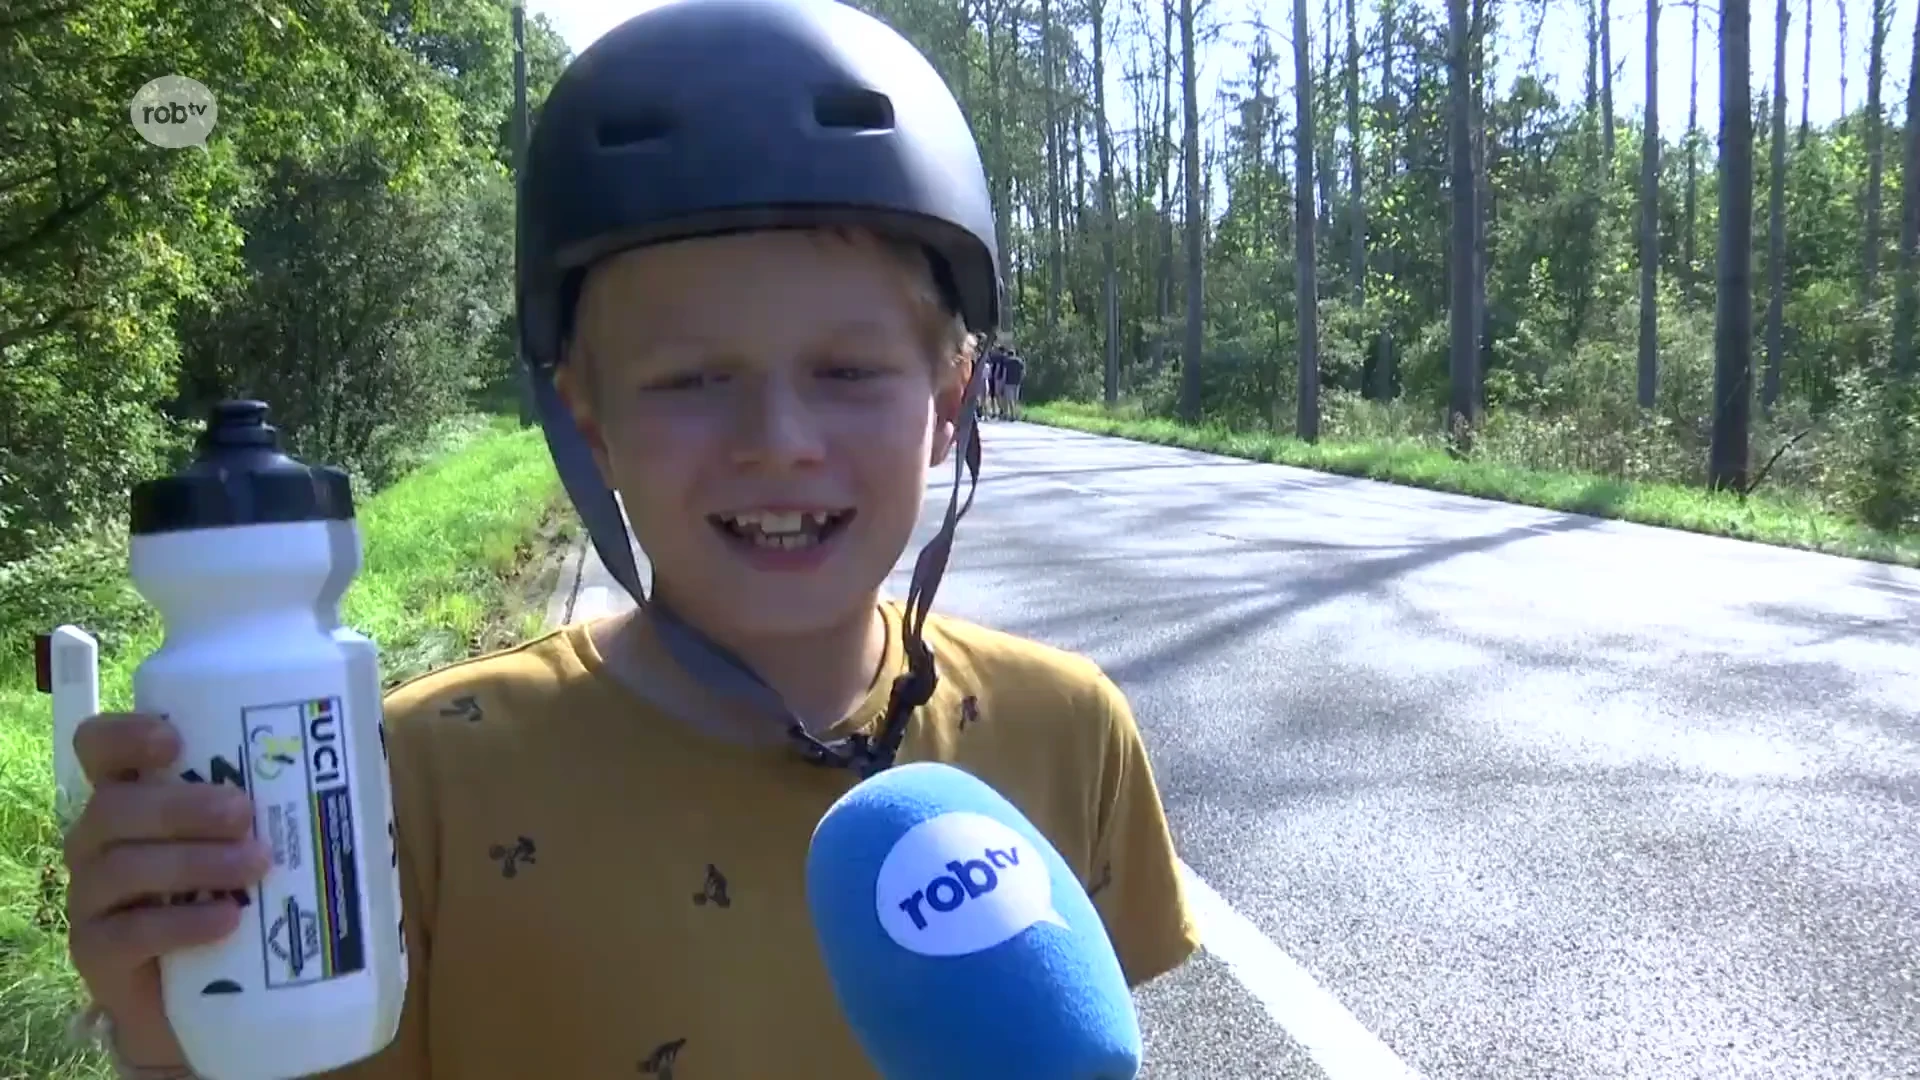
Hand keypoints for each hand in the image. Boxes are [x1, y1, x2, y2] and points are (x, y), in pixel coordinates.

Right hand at [61, 713, 271, 1068]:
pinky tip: (227, 922)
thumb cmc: (248, 887)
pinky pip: (127, 934)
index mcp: (134, 794)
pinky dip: (181, 924)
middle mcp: (101, 840)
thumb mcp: (267, 831)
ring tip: (256, 866)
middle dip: (181, 806)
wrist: (224, 988)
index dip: (125, 736)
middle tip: (244, 814)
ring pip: (122, 867)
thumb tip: (368, 742)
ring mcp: (92, 898)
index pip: (101, 747)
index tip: (174, 740)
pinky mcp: (100, 955)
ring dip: (194, 862)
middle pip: (114, 807)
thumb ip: (292, 789)